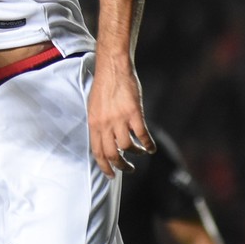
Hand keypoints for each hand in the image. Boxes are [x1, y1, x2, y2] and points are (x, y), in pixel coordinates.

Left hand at [88, 61, 152, 178]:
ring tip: (140, 152)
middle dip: (121, 166)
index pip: (97, 152)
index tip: (110, 175)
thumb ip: (98, 125)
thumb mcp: (94, 107)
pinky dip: (148, 145)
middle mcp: (105, 124)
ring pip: (128, 147)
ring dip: (136, 153)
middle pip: (113, 154)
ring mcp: (119, 119)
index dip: (104, 166)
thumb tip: (103, 141)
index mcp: (93, 123)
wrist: (113, 68)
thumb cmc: (103, 86)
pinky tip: (151, 148)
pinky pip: (142, 136)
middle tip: (128, 169)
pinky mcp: (134, 113)